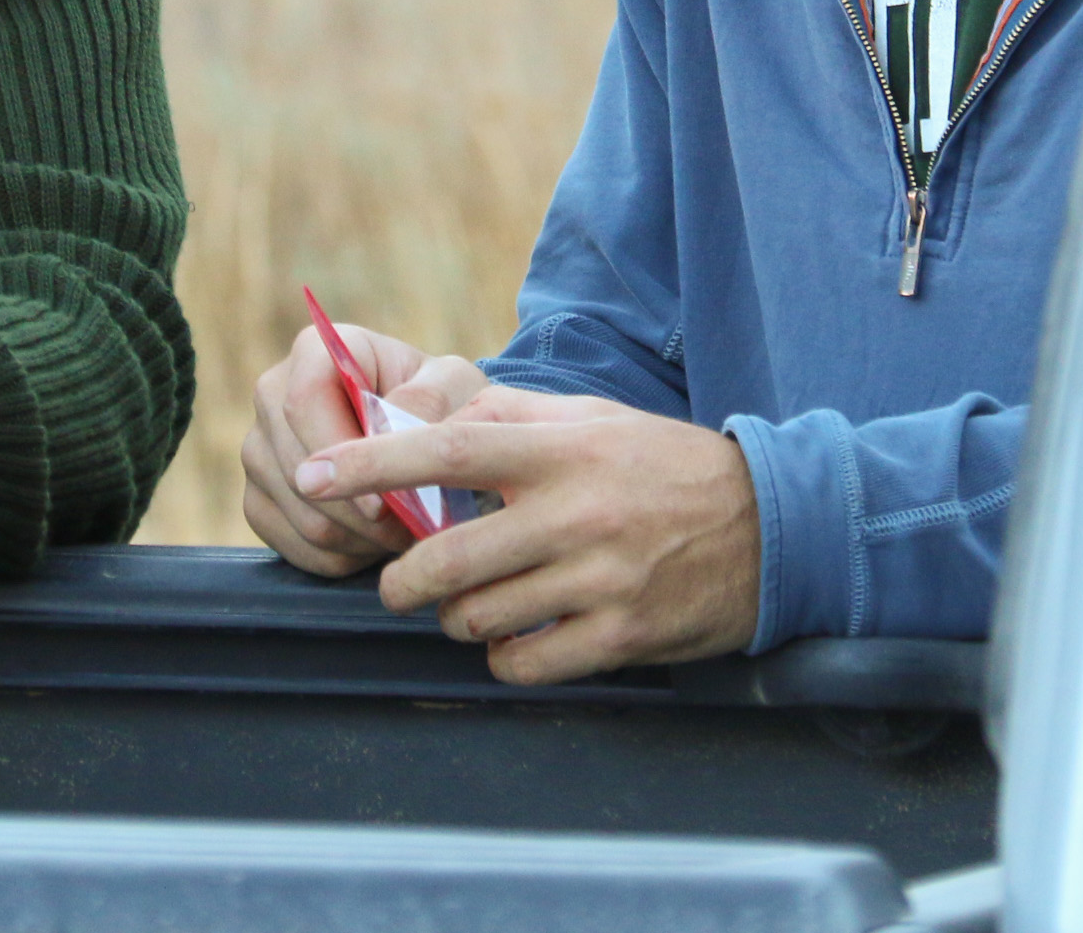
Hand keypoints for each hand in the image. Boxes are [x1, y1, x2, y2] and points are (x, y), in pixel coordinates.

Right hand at [240, 320, 486, 573]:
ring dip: (358, 541)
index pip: (303, 403)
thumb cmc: (440, 402)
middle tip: (411, 532)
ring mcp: (258, 450)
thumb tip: (389, 426)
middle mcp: (272, 395)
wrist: (423, 435)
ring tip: (402, 535)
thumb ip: (430, 399)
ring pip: (299, 516)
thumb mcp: (454, 385)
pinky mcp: (258, 499)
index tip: (385, 504)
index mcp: (314, 352)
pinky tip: (374, 544)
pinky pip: (291, 547)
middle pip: (297, 470)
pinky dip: (340, 559)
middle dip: (359, 515)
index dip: (341, 457)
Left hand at [295, 387, 760, 684]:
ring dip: (455, 620)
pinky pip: (525, 663)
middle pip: (446, 561)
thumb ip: (508, 418)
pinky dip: (504, 658)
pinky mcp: (622, 635)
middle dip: (402, 581)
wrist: (771, 525)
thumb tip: (425, 420)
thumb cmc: (661, 466)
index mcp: (559, 451)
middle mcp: (575, 513)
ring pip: (478, 619)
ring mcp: (600, 579)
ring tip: (470, 606)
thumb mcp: (591, 419)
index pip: (444, 452)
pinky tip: (518, 637)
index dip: (369, 466)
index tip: (312, 477)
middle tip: (399, 583)